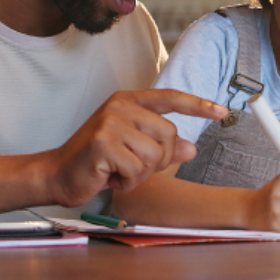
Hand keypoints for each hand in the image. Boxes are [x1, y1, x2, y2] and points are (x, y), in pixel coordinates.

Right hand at [43, 89, 226, 206]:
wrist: (58, 175)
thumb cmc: (96, 162)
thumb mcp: (133, 151)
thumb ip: (162, 147)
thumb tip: (192, 148)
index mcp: (128, 101)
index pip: (170, 98)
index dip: (198, 105)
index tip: (222, 112)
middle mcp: (120, 106)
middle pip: (169, 134)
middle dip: (158, 160)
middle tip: (132, 166)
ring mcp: (111, 122)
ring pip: (155, 154)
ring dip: (141, 173)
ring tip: (119, 171)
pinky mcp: (103, 142)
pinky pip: (137, 169)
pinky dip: (128, 182)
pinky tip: (109, 177)